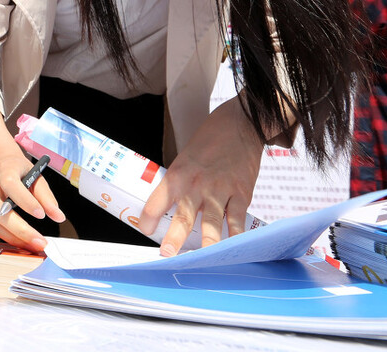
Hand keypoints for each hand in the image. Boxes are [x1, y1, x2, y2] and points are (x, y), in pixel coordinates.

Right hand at [0, 149, 64, 251]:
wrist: (0, 164)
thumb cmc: (20, 172)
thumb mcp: (36, 177)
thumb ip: (47, 197)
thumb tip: (58, 217)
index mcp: (4, 169)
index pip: (11, 185)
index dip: (25, 201)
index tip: (41, 215)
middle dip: (20, 229)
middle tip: (40, 241)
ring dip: (13, 237)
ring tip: (33, 244)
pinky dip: (5, 236)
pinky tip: (21, 241)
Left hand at [138, 97, 263, 255]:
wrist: (239, 125)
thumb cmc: (208, 143)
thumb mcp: (184, 159)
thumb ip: (179, 184)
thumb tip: (170, 210)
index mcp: (178, 175)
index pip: (157, 201)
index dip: (148, 218)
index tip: (144, 230)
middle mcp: (197, 184)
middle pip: (184, 218)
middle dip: (174, 239)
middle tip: (167, 256)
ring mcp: (220, 190)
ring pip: (212, 225)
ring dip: (206, 246)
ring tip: (200, 261)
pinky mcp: (241, 194)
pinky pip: (236, 221)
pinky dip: (234, 238)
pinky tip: (232, 251)